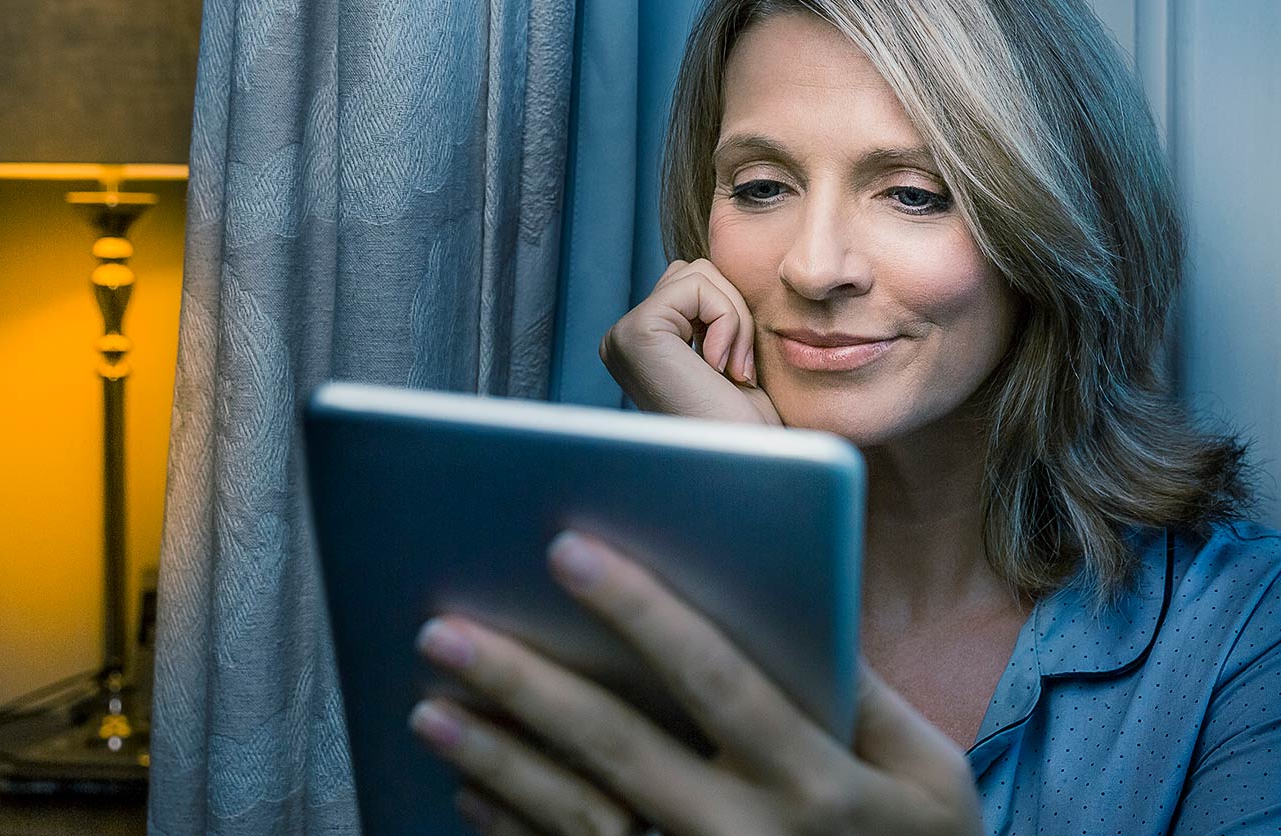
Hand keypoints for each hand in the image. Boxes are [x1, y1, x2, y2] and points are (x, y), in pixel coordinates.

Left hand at [409, 532, 983, 835]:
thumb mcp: (926, 772)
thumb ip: (863, 693)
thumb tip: (783, 599)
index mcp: (818, 777)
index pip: (717, 680)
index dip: (643, 613)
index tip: (567, 549)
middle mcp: (750, 835)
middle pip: (622, 748)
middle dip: (530, 685)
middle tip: (444, 628)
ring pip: (582, 817)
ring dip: (500, 761)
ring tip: (429, 705)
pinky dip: (516, 832)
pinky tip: (467, 786)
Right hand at [600, 259, 780, 425]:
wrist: (747, 471)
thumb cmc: (747, 428)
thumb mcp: (728, 357)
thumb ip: (712, 315)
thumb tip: (722, 264)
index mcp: (638, 346)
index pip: (693, 284)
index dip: (731, 316)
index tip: (737, 373)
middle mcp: (620, 340)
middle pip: (694, 271)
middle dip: (733, 312)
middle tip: (738, 372)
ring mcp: (622, 337)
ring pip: (698, 272)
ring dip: (735, 319)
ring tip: (732, 372)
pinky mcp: (636, 333)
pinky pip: (698, 286)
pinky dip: (728, 322)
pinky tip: (720, 369)